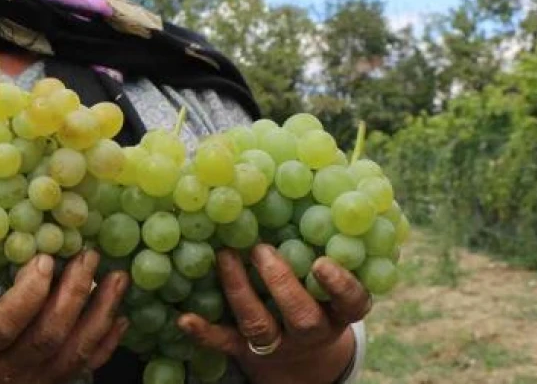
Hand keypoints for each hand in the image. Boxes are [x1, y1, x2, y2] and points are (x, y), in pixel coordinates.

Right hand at [0, 250, 129, 383]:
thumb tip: (4, 229)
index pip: (1, 325)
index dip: (28, 293)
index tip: (45, 259)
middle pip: (46, 338)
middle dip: (73, 294)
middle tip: (88, 256)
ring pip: (71, 356)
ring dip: (99, 315)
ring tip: (116, 280)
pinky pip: (80, 369)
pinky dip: (104, 343)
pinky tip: (119, 317)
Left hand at [178, 244, 370, 383]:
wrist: (300, 357)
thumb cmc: (316, 295)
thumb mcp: (329, 277)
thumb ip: (323, 242)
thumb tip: (306, 179)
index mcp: (338, 311)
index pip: (351, 302)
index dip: (340, 285)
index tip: (323, 262)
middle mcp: (311, 330)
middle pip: (302, 316)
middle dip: (282, 283)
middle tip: (261, 250)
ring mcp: (278, 343)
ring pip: (260, 325)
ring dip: (240, 291)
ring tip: (225, 256)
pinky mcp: (245, 350)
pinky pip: (224, 342)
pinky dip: (204, 332)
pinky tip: (185, 318)